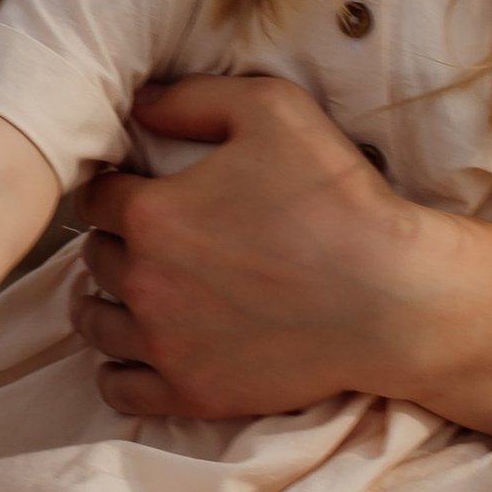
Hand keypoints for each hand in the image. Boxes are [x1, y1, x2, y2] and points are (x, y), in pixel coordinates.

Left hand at [71, 73, 419, 418]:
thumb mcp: (273, 112)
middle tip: (148, 238)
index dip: (113, 188)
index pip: (96, 197)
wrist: (395, 298)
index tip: (134, 190)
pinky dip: (119, 370)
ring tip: (132, 290)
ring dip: (106, 302)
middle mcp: (145, 283)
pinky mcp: (193, 393)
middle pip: (96, 257)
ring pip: (96, 322)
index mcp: (153, 215)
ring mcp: (166, 345)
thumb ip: (193, 98)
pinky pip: (120, 389)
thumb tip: (138, 102)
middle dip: (117, 242)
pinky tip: (139, 350)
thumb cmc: (339, 200)